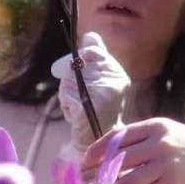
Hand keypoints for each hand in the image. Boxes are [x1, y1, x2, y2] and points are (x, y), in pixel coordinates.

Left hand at [51, 32, 129, 149]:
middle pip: (76, 65)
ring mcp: (103, 94)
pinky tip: (78, 118)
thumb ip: (96, 59)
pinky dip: (67, 107)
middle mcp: (114, 82)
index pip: (92, 51)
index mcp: (118, 75)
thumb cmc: (97, 114)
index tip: (83, 76)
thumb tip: (90, 35)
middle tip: (83, 99)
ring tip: (81, 109)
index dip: (81, 61)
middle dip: (71, 81)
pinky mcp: (88, 107)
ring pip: (68, 81)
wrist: (102, 147)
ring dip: (68, 95)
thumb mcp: (100, 83)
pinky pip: (66, 97)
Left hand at [83, 117, 184, 183]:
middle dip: (99, 173)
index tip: (86, 159)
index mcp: (156, 126)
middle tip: (89, 183)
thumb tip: (115, 154)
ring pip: (125, 180)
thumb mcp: (173, 134)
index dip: (98, 149)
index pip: (118, 136)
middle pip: (117, 159)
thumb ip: (147, 140)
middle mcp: (158, 142)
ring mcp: (163, 164)